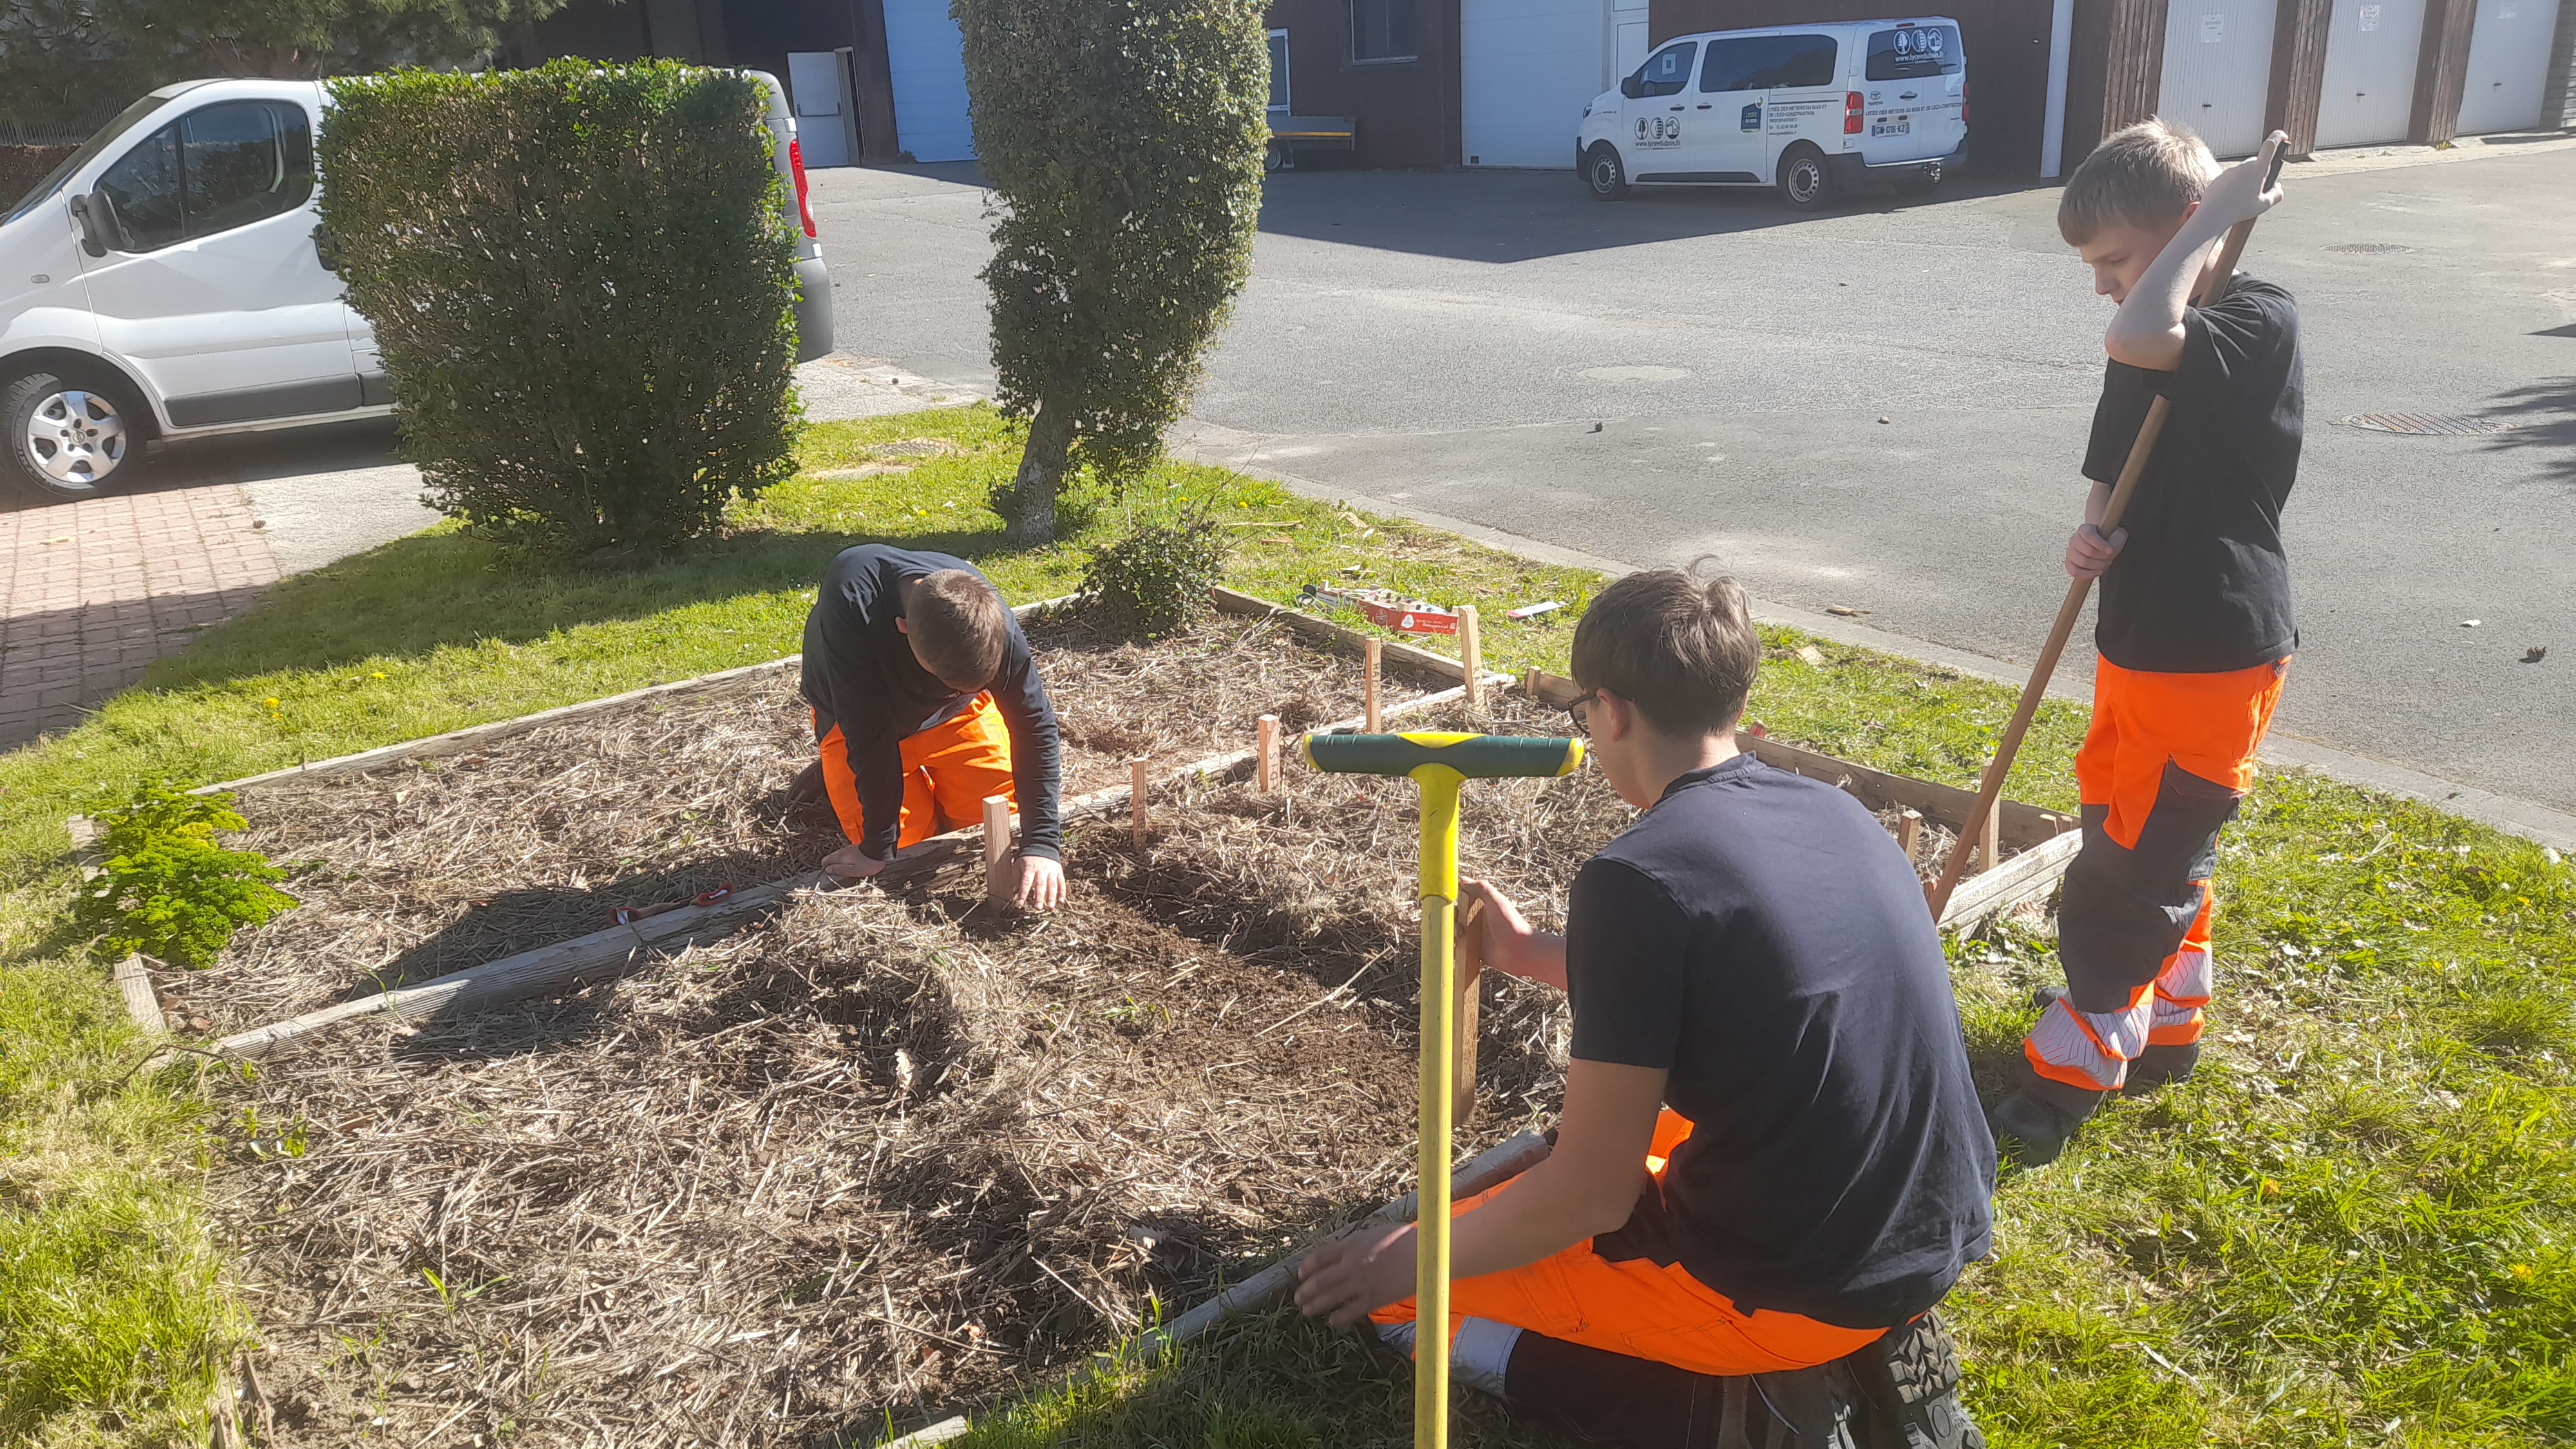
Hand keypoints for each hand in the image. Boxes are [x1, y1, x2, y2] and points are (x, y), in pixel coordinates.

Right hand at [821, 843, 887, 879]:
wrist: (879, 850)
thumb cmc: (867, 863)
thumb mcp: (853, 870)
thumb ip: (840, 870)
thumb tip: (828, 870)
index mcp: (840, 857)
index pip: (825, 861)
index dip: (825, 869)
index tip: (829, 876)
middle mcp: (842, 851)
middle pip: (831, 859)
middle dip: (832, 867)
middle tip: (838, 876)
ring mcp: (849, 849)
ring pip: (839, 857)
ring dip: (840, 864)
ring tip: (846, 872)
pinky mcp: (855, 849)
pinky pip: (846, 855)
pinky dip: (846, 861)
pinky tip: (853, 866)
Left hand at [1014, 853, 1066, 909]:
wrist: (1041, 845)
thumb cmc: (1028, 858)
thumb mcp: (1018, 864)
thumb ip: (1015, 878)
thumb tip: (1014, 892)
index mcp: (1029, 869)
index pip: (1025, 883)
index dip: (1022, 894)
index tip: (1020, 904)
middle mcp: (1041, 871)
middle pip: (1040, 885)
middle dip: (1039, 897)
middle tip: (1038, 907)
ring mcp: (1051, 871)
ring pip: (1052, 885)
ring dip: (1052, 896)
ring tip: (1050, 907)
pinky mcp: (1058, 871)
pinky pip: (1061, 882)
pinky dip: (1062, 892)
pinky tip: (1061, 900)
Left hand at [1295, 1222, 1417, 1329]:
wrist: (1426, 1255)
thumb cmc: (1406, 1240)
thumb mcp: (1375, 1234)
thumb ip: (1358, 1244)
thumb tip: (1347, 1252)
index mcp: (1352, 1245)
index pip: (1320, 1256)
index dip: (1307, 1266)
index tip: (1301, 1273)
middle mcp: (1351, 1264)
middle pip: (1320, 1280)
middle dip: (1305, 1290)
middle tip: (1297, 1298)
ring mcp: (1361, 1283)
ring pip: (1330, 1297)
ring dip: (1315, 1305)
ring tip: (1306, 1311)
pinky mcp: (1374, 1299)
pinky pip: (1350, 1311)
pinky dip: (1338, 1318)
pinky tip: (1332, 1322)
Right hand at [1461, 879, 1549, 981]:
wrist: (1520, 950)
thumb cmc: (1510, 923)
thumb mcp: (1496, 901)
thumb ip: (1482, 888)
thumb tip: (1463, 879)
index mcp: (1483, 906)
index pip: (1463, 899)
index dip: (1455, 900)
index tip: (1447, 902)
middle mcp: (1478, 920)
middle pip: (1457, 916)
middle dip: (1451, 917)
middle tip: (1456, 921)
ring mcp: (1476, 935)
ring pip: (1456, 931)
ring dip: (1453, 932)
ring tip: (1460, 934)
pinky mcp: (1475, 950)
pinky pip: (1460, 948)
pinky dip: (1455, 946)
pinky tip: (1455, 945)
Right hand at [2064, 522, 2126, 580]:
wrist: (2103, 545)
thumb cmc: (2110, 539)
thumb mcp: (2118, 536)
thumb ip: (2115, 541)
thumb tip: (2109, 550)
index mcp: (2085, 529)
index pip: (2088, 535)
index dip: (2099, 544)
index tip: (2111, 550)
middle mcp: (2074, 539)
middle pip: (2087, 550)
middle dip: (2102, 557)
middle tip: (2109, 558)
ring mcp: (2070, 552)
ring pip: (2081, 562)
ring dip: (2097, 566)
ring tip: (2104, 564)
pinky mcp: (2069, 563)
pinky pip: (2074, 571)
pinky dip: (2087, 574)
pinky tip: (2097, 572)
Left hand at [2196, 133, 2286, 231]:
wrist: (2212, 214)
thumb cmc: (2238, 210)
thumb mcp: (2263, 205)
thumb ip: (2276, 195)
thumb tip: (2278, 187)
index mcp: (2257, 170)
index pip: (2270, 146)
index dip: (2277, 137)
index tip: (2282, 136)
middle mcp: (2243, 166)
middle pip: (2257, 163)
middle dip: (2260, 172)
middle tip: (2258, 190)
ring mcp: (2230, 170)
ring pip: (2244, 172)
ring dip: (2246, 180)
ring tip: (2242, 199)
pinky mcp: (2220, 176)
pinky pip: (2232, 178)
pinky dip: (2234, 185)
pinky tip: (2232, 198)